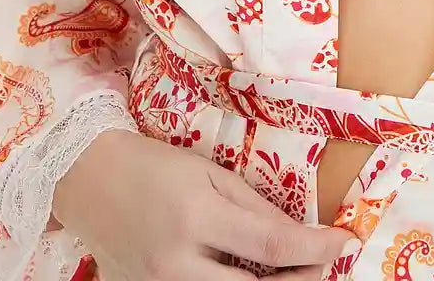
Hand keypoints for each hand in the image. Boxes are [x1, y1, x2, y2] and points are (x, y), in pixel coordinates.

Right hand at [51, 128, 356, 279]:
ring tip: (290, 272)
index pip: (271, 244)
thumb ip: (255, 208)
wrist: (88, 180)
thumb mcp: (210, 173)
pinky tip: (248, 277)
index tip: (346, 244)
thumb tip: (299, 236)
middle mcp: (175, 264)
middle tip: (324, 268)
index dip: (315, 249)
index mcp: (196, 218)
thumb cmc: (155, 165)